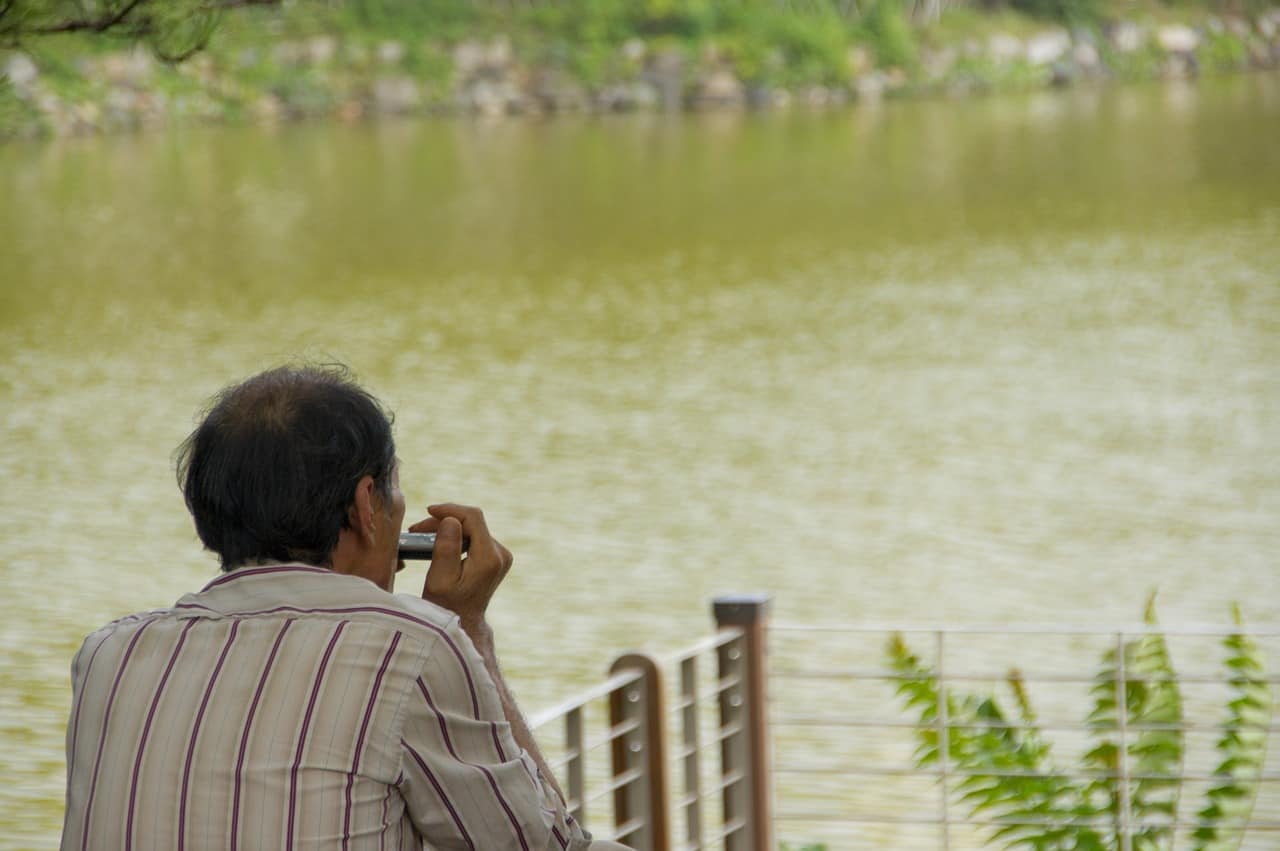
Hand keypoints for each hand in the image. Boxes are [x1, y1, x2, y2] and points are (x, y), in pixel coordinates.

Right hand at [408, 504, 512, 633]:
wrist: (462, 624)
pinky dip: (454, 536)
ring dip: (447, 528)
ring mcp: (500, 555)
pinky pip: (473, 536)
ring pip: (471, 528)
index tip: (428, 510)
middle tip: (417, 529)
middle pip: (471, 522)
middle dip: (443, 521)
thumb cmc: (446, 605)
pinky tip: (436, 541)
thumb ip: (446, 548)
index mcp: (489, 558)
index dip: (450, 509)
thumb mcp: (440, 579)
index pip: (473, 517)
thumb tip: (450, 520)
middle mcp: (500, 554)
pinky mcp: (494, 557)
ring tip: (422, 535)